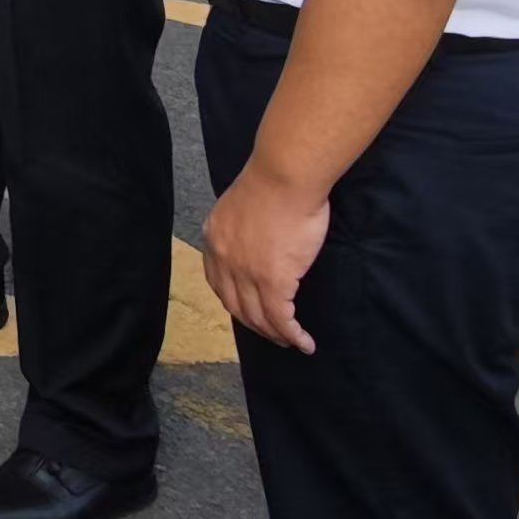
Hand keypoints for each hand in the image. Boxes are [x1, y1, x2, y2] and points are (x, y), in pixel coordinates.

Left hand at [202, 168, 330, 352]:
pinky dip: (292, 335)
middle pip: (235, 305)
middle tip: (272, 333)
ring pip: (257, 317)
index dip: (235, 301)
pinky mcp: (273, 282)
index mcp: (214, 238)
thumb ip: (242, 225)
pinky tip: (303, 342)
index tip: (249, 310)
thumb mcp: (242, 203)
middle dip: (254, 324)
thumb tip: (257, 237)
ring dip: (274, 334)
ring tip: (289, 341)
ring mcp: (246, 273)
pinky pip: (281, 319)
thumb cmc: (274, 181)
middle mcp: (223, 259)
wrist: (285, 176)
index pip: (218, 282)